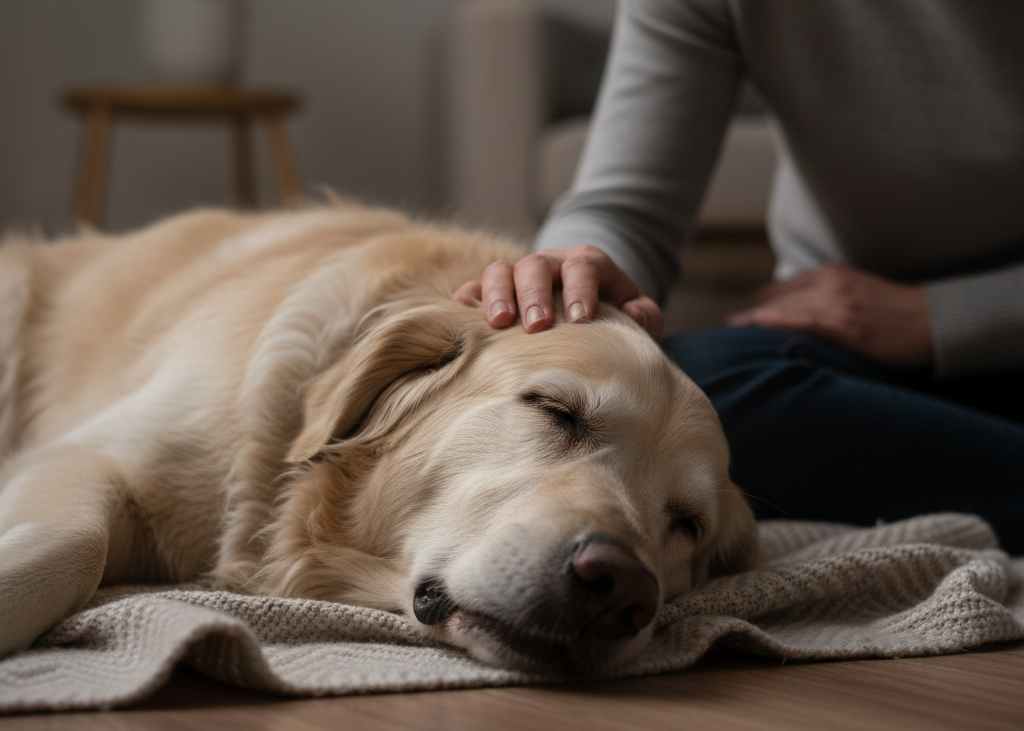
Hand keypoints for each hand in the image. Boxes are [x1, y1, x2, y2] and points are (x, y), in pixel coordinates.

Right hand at [454, 245, 662, 337]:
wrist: (586, 308)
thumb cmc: (614, 313)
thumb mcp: (638, 312)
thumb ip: (645, 315)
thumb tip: (634, 315)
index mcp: (587, 263)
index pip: (583, 266)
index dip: (581, 290)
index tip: (581, 319)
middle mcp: (550, 263)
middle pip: (537, 266)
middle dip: (535, 295)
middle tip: (537, 326)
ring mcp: (519, 276)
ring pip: (501, 271)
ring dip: (498, 295)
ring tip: (499, 323)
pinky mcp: (494, 292)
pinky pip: (474, 288)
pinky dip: (468, 300)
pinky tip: (466, 319)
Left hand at [727, 263, 933, 369]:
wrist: (934, 321)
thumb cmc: (894, 315)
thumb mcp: (853, 296)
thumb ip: (822, 303)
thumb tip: (789, 323)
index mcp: (827, 276)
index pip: (775, 291)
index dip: (753, 311)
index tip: (733, 329)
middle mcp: (827, 283)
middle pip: (771, 299)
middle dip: (745, 319)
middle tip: (720, 341)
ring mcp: (836, 302)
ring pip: (781, 308)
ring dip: (750, 324)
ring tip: (724, 343)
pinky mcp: (847, 324)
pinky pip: (804, 320)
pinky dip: (777, 322)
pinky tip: (755, 327)